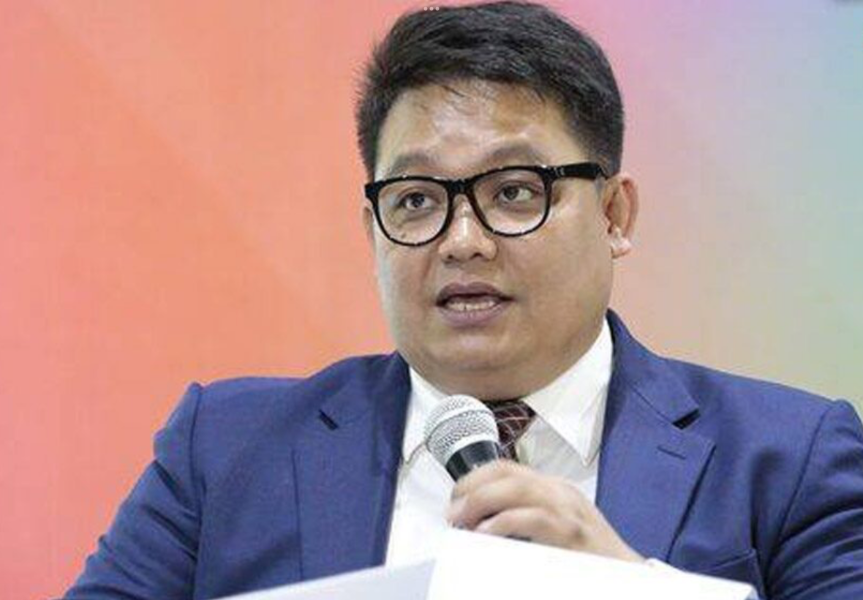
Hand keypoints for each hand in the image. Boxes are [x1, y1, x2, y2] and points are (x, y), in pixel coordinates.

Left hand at [447, 460, 644, 562]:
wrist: (630, 577)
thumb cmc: (590, 558)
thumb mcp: (554, 529)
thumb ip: (524, 519)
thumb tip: (481, 524)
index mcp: (553, 488)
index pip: (505, 468)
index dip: (473, 479)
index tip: (455, 499)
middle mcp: (559, 492)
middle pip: (505, 473)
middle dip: (471, 488)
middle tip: (453, 512)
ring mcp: (568, 509)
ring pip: (515, 488)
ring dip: (481, 502)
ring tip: (462, 520)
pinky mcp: (572, 533)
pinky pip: (532, 518)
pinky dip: (503, 523)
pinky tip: (486, 534)